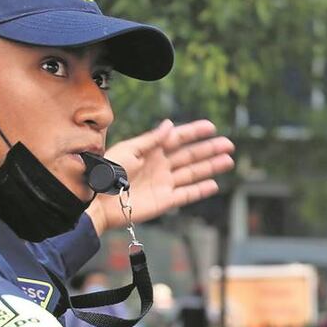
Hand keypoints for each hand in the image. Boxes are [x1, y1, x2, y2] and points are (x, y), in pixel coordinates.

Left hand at [88, 119, 234, 232]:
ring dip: (210, 167)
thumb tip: (170, 125)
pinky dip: (200, 190)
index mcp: (151, 150)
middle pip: (190, 156)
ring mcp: (164, 183)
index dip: (194, 132)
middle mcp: (161, 165)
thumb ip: (152, 139)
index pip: (178, 138)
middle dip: (209, 150)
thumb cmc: (109, 172)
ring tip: (228, 161)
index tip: (211, 127)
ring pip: (193, 173)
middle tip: (228, 145)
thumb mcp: (130, 149)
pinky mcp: (164, 201)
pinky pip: (187, 195)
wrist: (98, 200)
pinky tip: (214, 184)